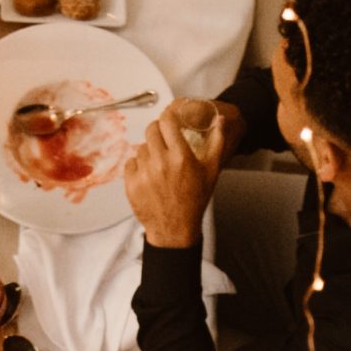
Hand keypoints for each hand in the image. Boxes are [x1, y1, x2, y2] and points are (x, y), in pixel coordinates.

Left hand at [124, 106, 221, 249]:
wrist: (175, 230)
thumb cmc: (194, 201)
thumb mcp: (211, 171)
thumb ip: (217, 142)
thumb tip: (219, 120)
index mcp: (180, 157)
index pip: (166, 121)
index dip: (167, 119)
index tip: (169, 123)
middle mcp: (160, 163)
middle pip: (151, 130)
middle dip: (157, 133)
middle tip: (163, 143)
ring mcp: (144, 174)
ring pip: (140, 147)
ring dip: (148, 152)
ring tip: (158, 166)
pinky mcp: (131, 184)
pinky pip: (130, 163)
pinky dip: (137, 167)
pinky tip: (148, 176)